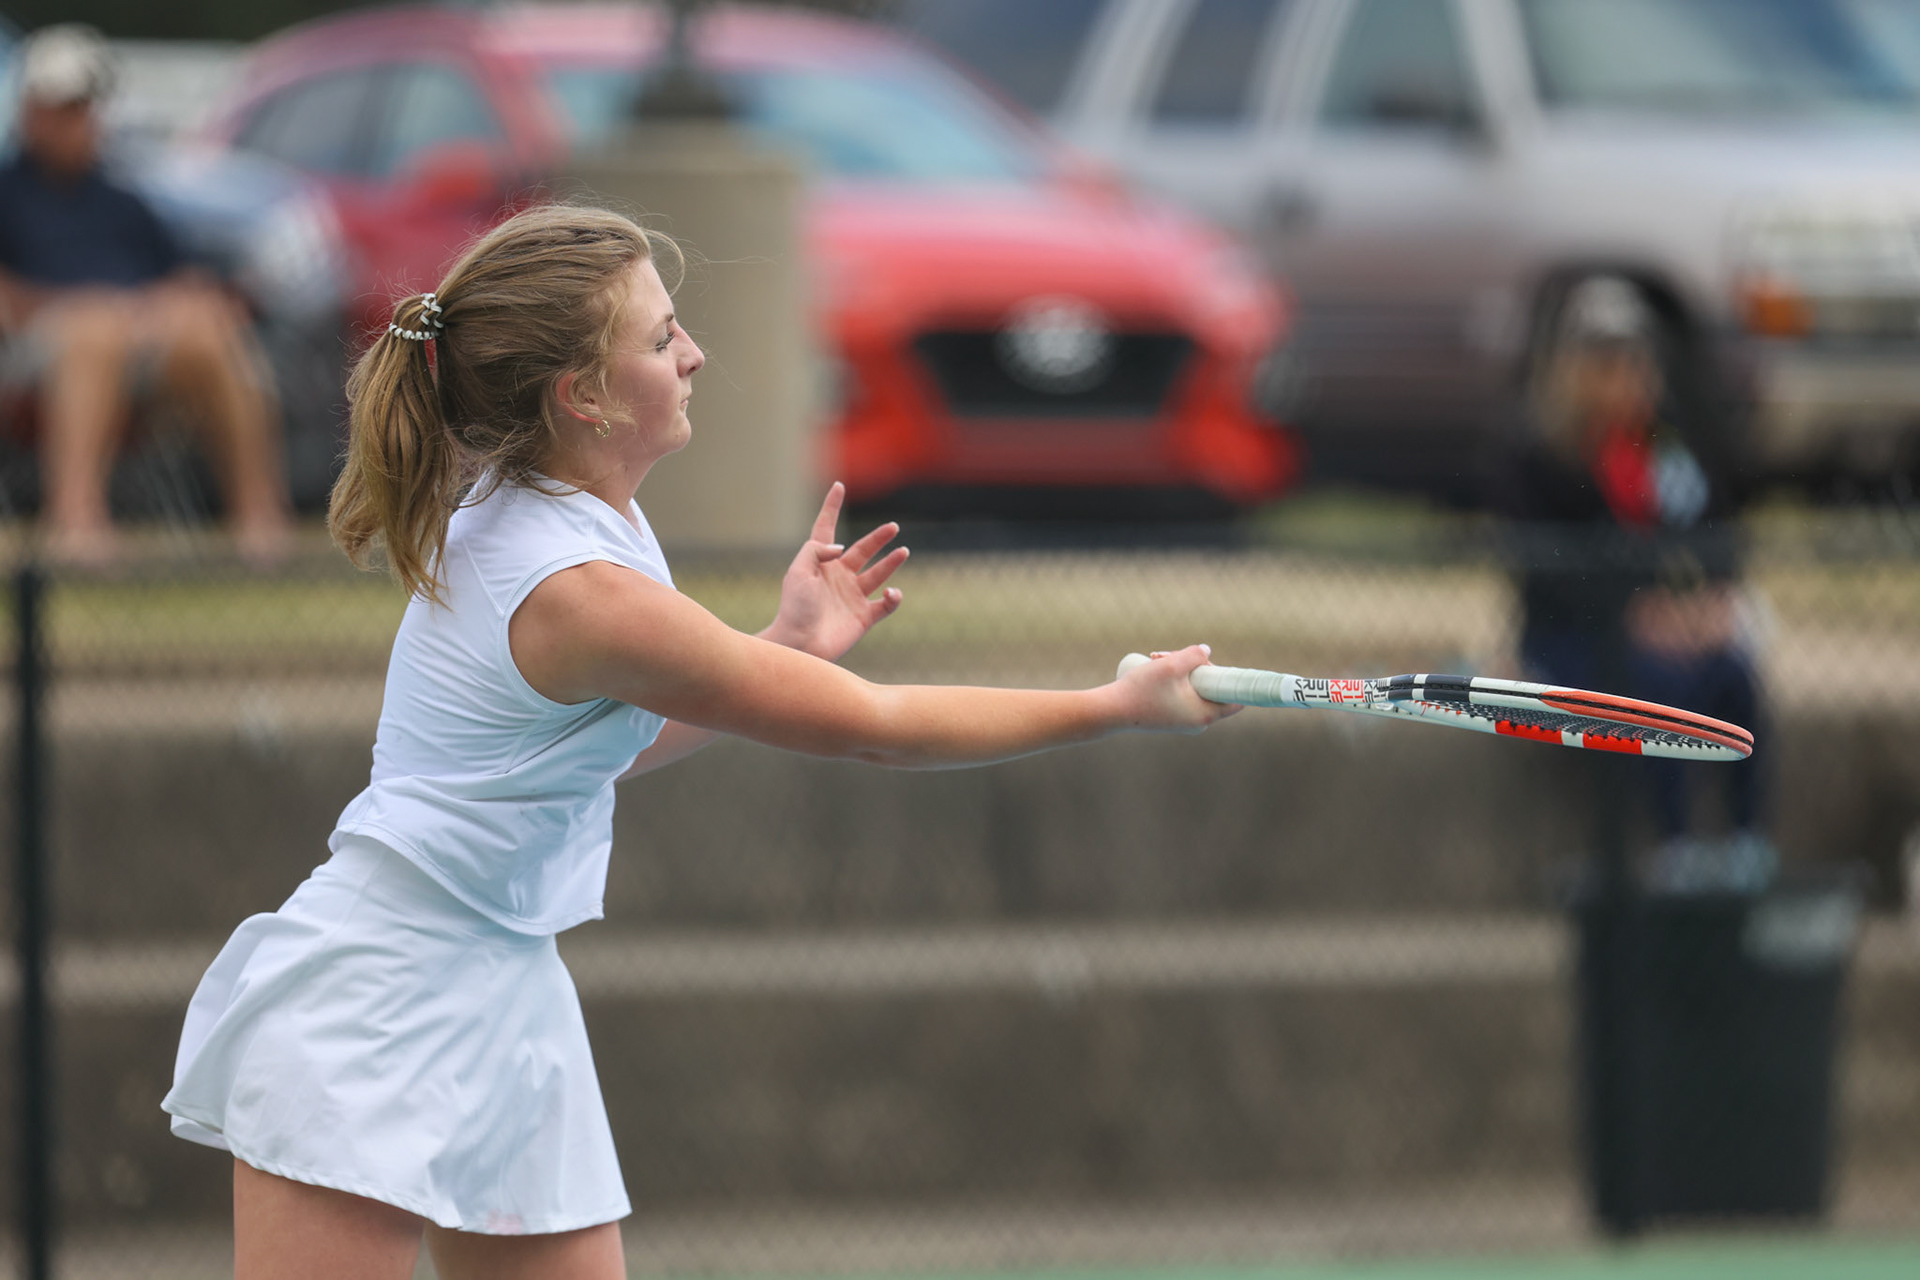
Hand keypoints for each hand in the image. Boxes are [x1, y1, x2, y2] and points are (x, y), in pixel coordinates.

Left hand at [763, 482, 908, 660]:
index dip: (832, 507)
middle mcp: (838, 577)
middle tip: (893, 527)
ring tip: (903, 551)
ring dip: (891, 562)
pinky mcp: (864, 617)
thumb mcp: (798, 572)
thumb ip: (816, 551)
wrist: (800, 644)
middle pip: (862, 550)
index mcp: (819, 563)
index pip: (826, 529)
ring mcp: (852, 597)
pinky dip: (893, 598)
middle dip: (878, 538)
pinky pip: (885, 605)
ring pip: (878, 574)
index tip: (838, 486)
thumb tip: (842, 547)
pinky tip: (891, 593)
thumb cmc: (794, 608)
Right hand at [1114, 645, 1239, 734]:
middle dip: (1195, 666)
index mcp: (1205, 714)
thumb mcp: (1171, 666)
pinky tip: (1155, 668)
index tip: (1213, 663)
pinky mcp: (1173, 717)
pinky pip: (1184, 694)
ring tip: (1155, 658)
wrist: (1111, 711)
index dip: (1229, 676)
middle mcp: (1199, 722)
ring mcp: (1186, 721)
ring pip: (1195, 687)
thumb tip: (1207, 651)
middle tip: (1170, 655)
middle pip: (1211, 686)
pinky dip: (1174, 680)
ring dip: (1180, 669)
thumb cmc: (1141, 690)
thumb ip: (1194, 655)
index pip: (1235, 698)